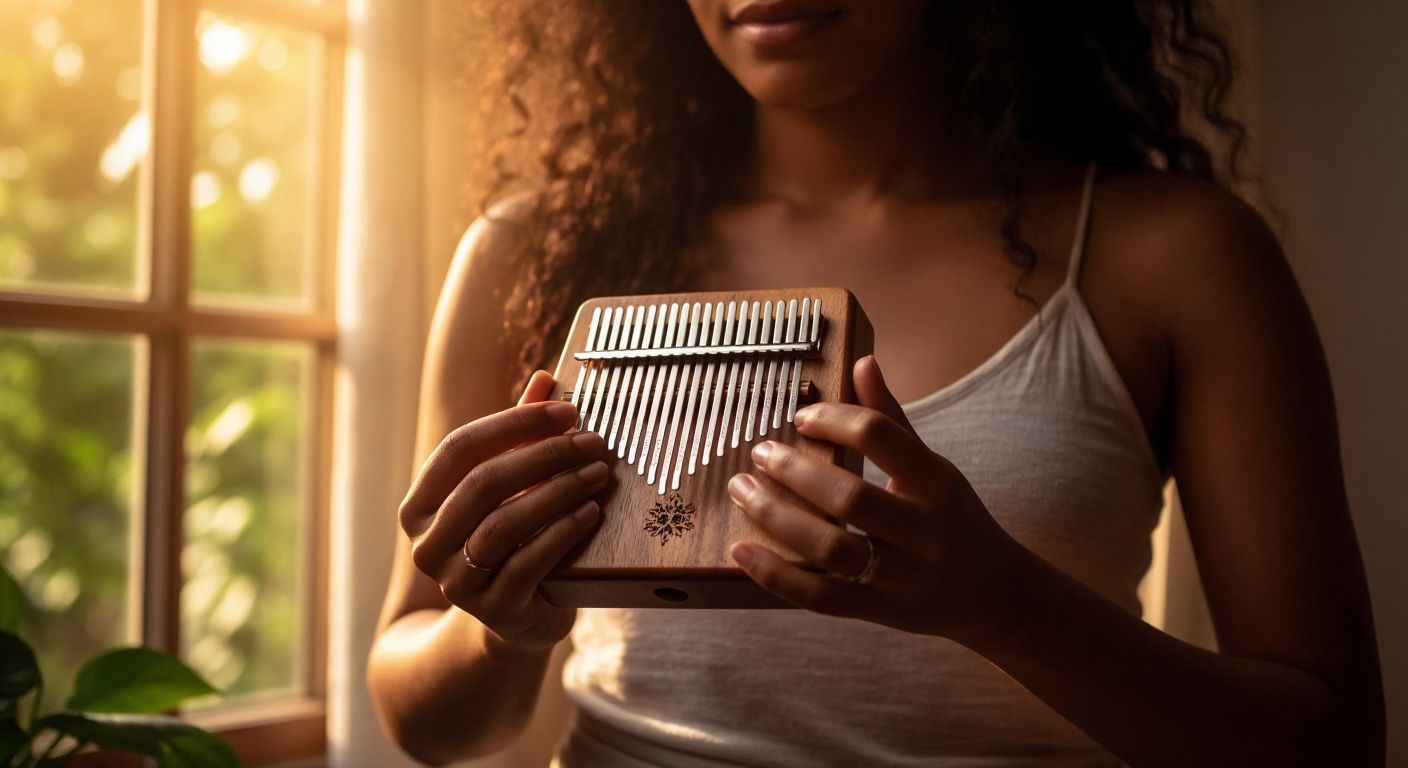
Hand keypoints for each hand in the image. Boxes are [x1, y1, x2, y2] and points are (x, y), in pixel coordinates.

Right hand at [398, 370, 607, 650]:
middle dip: (544, 456)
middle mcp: (427, 544)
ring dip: (559, 491)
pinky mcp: (493, 610)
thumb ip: (521, 436)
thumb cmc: (515, 537)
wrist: (518, 617)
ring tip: (599, 473)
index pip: (460, 448)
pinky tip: (592, 512)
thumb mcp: (513, 485)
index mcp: (421, 504)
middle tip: (593, 442)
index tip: (567, 410)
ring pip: (505, 523)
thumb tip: (546, 377)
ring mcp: (456, 581)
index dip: (515, 423)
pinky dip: (563, 532)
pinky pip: (528, 563)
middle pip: (484, 483)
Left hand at [727, 356, 1030, 645]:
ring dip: (777, 518)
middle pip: (850, 498)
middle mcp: (922, 530)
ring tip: (742, 490)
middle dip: (795, 472)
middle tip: (759, 452)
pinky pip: (821, 597)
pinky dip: (777, 575)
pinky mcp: (879, 611)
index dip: (834, 419)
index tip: (800, 418)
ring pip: (832, 550)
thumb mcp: (935, 468)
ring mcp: (901, 576)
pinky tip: (741, 550)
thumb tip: (862, 362)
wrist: (994, 594)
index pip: (880, 436)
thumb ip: (892, 420)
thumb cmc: (954, 519)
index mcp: (936, 481)